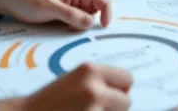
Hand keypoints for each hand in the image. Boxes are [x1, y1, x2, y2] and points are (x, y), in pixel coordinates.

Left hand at [0, 0, 111, 30]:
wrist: (11, 0)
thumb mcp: (49, 7)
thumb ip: (70, 14)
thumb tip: (91, 22)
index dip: (106, 12)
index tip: (103, 26)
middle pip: (96, 9)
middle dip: (91, 21)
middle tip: (74, 28)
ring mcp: (71, 3)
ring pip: (88, 16)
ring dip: (82, 25)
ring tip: (66, 26)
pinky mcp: (65, 11)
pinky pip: (78, 20)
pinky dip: (76, 26)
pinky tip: (64, 27)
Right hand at [0, 62, 132, 110]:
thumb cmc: (50, 101)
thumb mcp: (75, 80)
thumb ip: (99, 80)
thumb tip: (125, 88)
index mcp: (90, 70)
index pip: (127, 78)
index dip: (120, 89)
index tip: (111, 95)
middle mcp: (93, 87)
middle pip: (127, 100)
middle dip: (116, 106)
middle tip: (96, 107)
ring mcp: (92, 107)